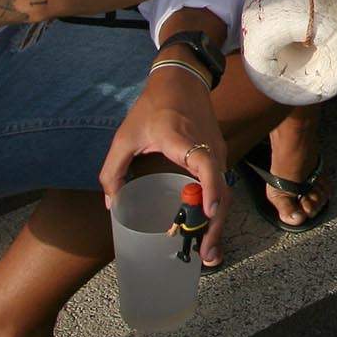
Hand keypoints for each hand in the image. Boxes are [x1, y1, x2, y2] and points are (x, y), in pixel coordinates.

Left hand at [100, 63, 229, 264]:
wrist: (181, 80)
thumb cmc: (152, 107)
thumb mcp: (125, 135)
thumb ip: (113, 170)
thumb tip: (113, 204)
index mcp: (184, 140)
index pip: (206, 164)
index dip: (210, 189)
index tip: (209, 212)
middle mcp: (208, 148)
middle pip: (221, 190)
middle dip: (216, 225)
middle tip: (206, 256)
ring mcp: (217, 152)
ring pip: (224, 192)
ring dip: (218, 222)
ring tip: (207, 252)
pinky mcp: (217, 156)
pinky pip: (221, 186)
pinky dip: (216, 209)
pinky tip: (206, 228)